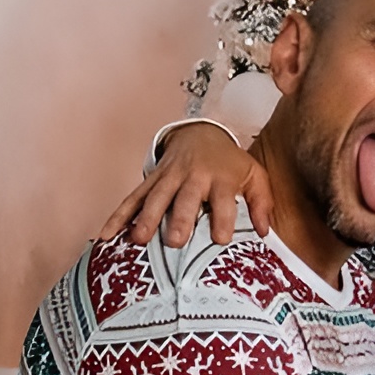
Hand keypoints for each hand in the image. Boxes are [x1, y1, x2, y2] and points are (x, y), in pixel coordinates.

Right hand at [100, 123, 273, 247]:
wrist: (201, 133)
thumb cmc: (231, 163)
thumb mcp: (255, 176)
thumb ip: (262, 203)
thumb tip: (265, 232)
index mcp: (221, 178)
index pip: (223, 200)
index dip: (222, 219)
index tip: (220, 239)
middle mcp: (193, 176)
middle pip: (184, 198)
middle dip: (179, 218)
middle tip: (175, 241)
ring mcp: (169, 177)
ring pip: (155, 198)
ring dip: (145, 218)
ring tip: (138, 239)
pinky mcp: (151, 180)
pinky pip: (133, 198)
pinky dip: (119, 215)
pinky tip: (108, 234)